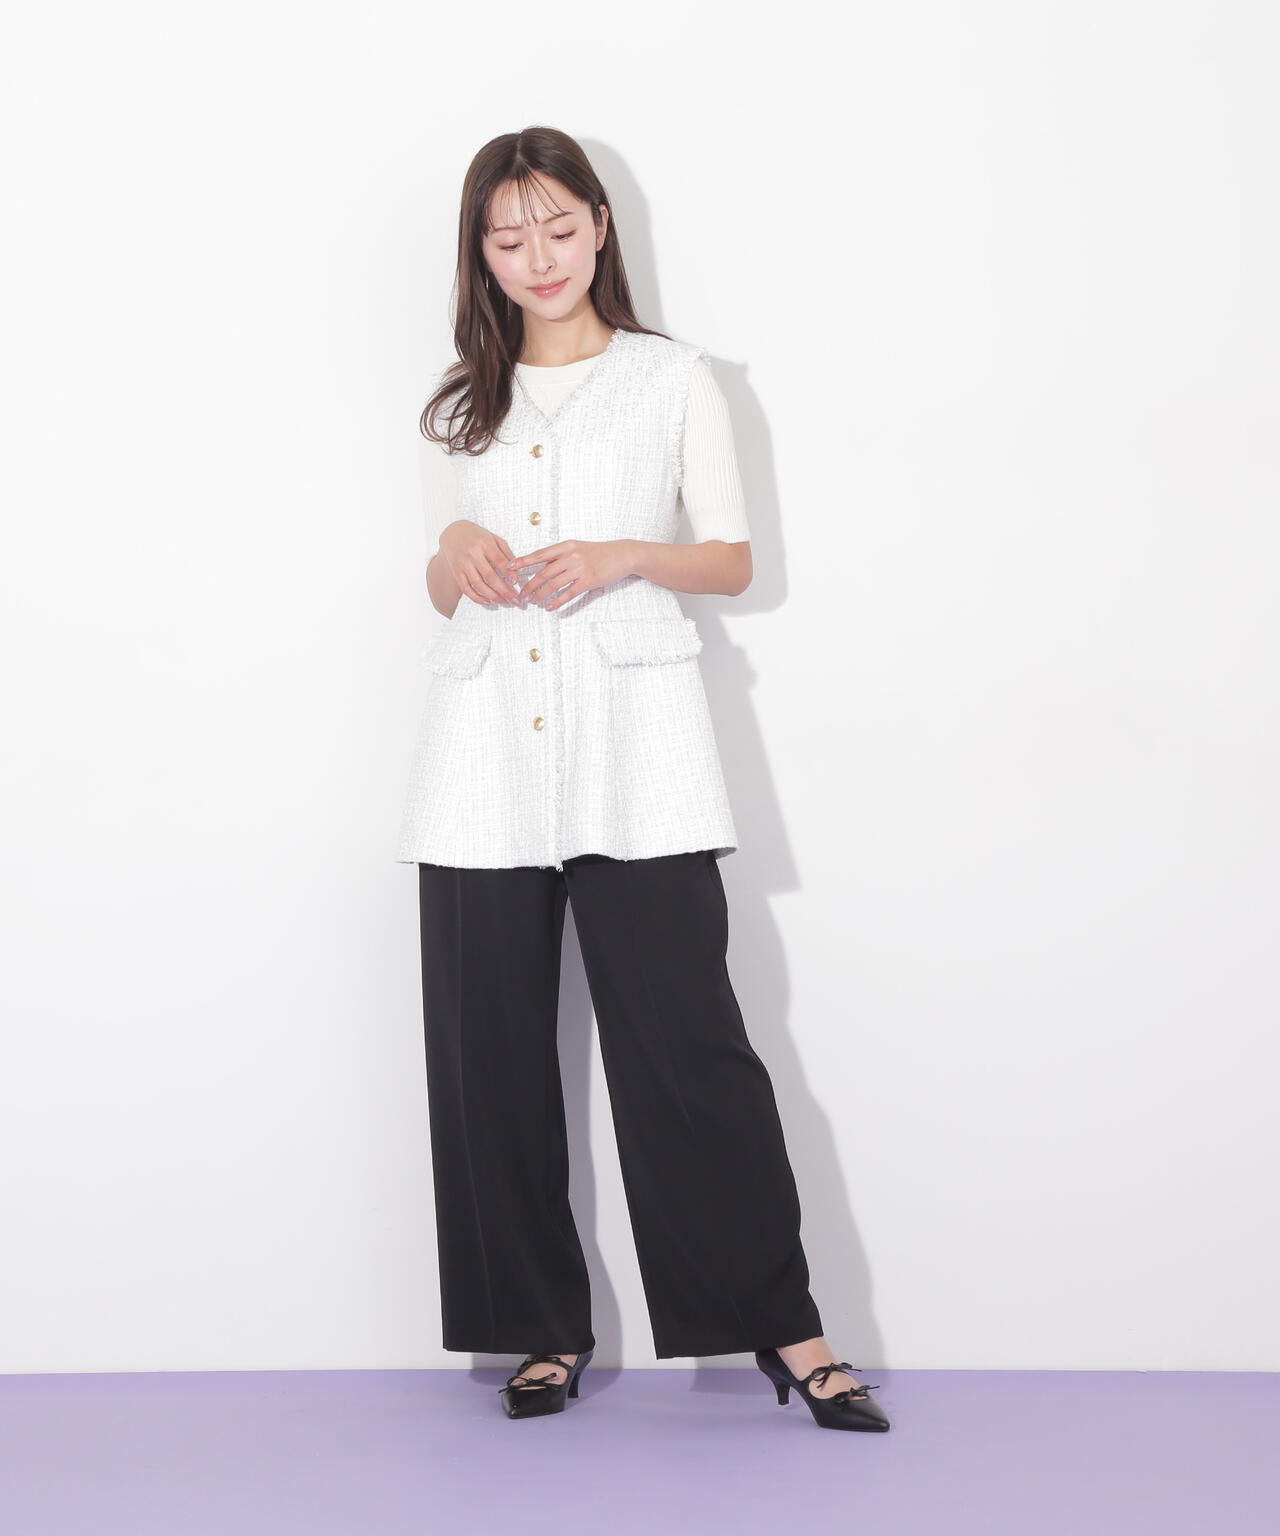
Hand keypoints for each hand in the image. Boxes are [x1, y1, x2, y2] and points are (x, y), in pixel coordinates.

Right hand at [438, 520, 523, 606]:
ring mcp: (463, 564)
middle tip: (515, 600)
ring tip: (504, 602)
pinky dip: (477, 598)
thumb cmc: (477, 536)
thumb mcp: (493, 538)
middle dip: (504, 591)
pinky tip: (488, 602)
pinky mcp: (456, 572)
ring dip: (493, 597)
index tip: (516, 583)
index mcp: (484, 544)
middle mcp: (472, 554)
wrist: (453, 532)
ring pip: (478, 585)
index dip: (508, 573)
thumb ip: (505, 552)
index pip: (499, 560)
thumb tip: (515, 570)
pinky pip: (466, 589)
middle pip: (490, 576)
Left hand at [508, 540, 633, 610]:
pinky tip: (550, 607)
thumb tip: (543, 564)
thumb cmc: (599, 552)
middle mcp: (571, 556)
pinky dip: (558, 602)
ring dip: (541, 595)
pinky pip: (569, 594)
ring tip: (534, 602)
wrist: (622, 555)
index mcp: (566, 546)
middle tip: (521, 594)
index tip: (510, 567)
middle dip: (530, 585)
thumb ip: (561, 555)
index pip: (540, 554)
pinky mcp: (589, 581)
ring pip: (554, 584)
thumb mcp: (578, 548)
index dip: (523, 561)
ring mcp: (580, 568)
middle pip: (544, 572)